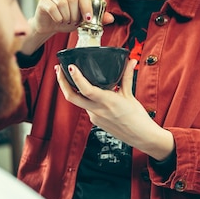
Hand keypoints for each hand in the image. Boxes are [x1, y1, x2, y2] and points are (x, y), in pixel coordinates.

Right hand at [20, 0, 113, 53]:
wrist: (50, 25)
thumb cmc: (67, 19)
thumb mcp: (84, 19)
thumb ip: (98, 18)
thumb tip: (111, 19)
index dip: (86, 7)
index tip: (87, 19)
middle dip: (75, 14)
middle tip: (74, 21)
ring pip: (62, 3)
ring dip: (66, 17)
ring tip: (66, 21)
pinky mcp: (43, 0)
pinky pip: (52, 8)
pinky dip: (58, 18)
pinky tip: (58, 20)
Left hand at [55, 59, 174, 160]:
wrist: (141, 137)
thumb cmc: (138, 118)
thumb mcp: (130, 95)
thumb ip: (126, 76)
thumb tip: (131, 61)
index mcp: (107, 102)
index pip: (86, 89)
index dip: (76, 78)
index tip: (71, 67)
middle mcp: (98, 110)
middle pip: (71, 97)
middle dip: (62, 82)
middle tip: (58, 69)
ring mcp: (95, 117)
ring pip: (78, 101)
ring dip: (71, 89)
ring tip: (68, 76)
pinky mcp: (95, 121)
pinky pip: (86, 107)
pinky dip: (84, 97)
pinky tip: (85, 90)